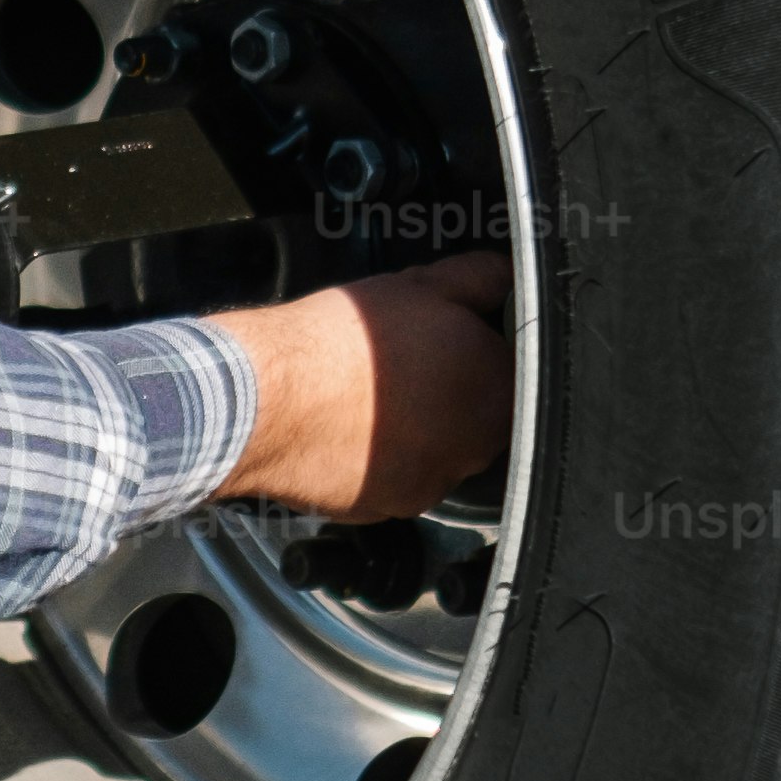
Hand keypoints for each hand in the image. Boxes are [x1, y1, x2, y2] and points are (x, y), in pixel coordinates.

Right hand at [212, 251, 515, 518]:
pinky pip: (395, 481)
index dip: (480, 351)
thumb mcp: (417, 286)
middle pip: (478, 418)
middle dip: (452, 395)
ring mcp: (431, 484)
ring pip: (437, 453)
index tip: (448, 341)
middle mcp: (474, 447)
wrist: (267, 400)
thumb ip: (476, 279)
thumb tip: (502, 272)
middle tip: (405, 367)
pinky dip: (379, 461)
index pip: (513, 370)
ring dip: (418, 432)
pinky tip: (347, 430)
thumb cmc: (340, 340)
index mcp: (496, 389)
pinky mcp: (386, 508)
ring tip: (369, 400)